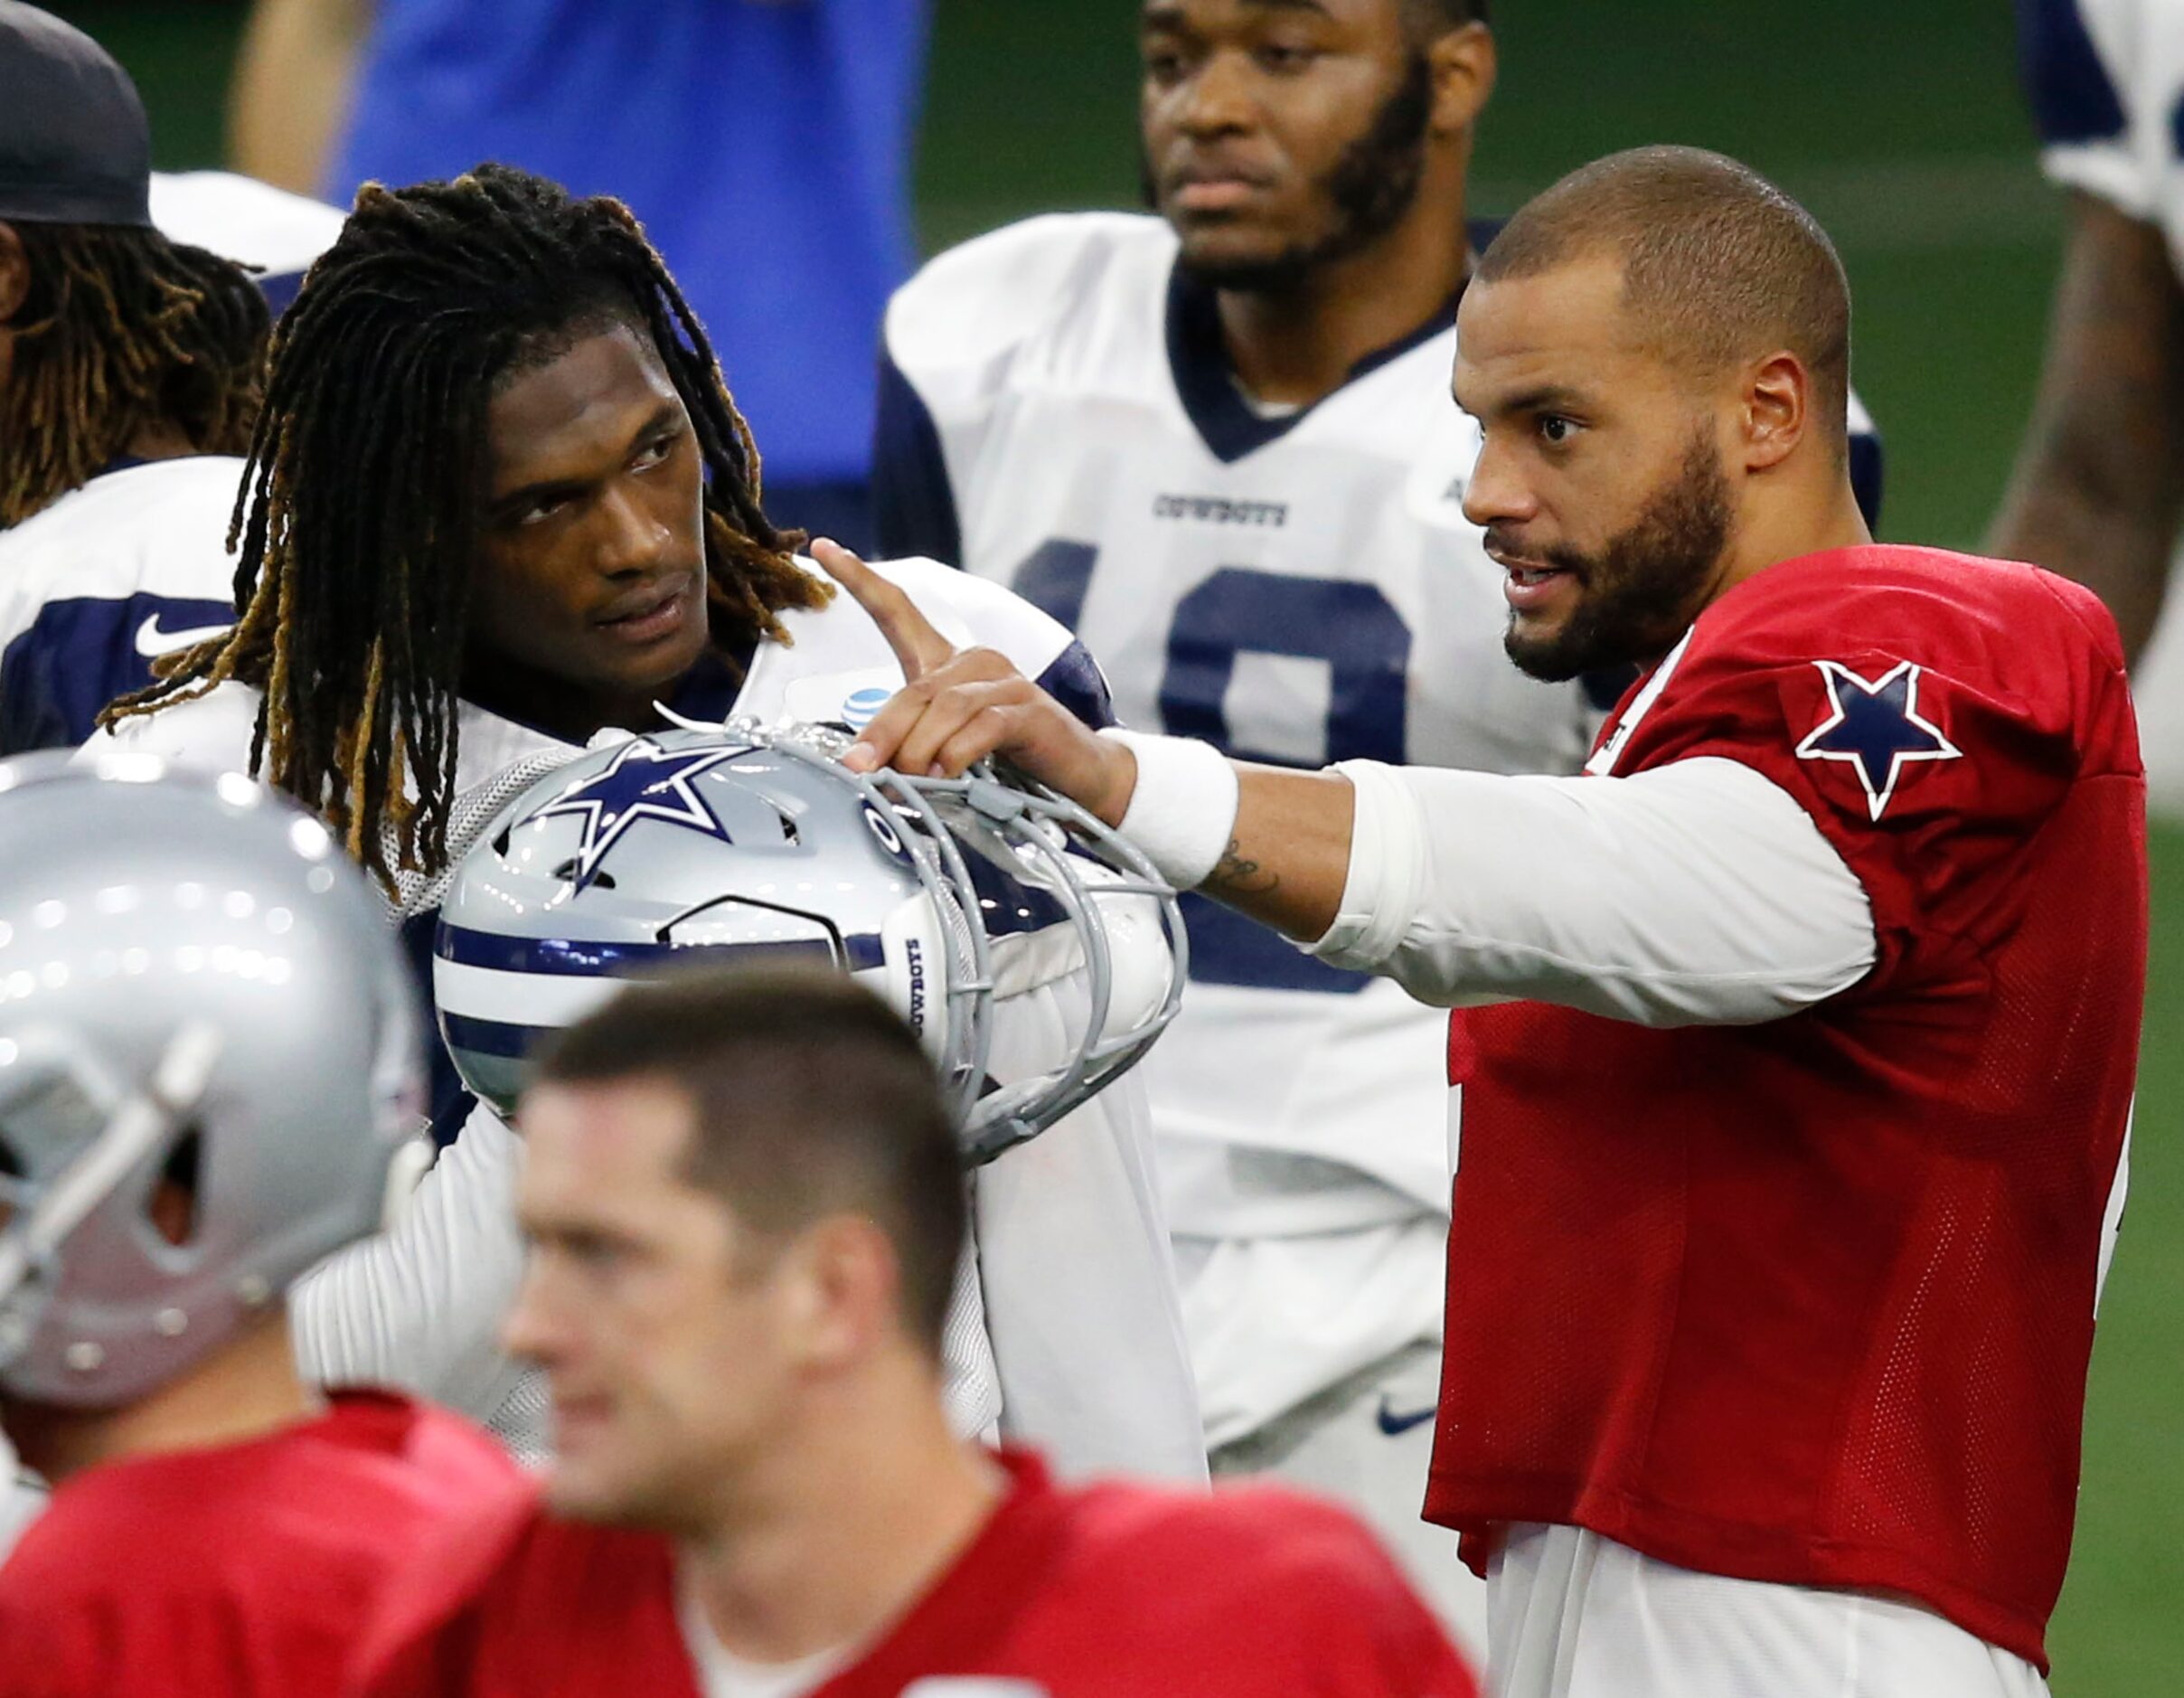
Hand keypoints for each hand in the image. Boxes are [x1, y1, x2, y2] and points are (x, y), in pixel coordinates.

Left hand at [809, 540, 1138, 825]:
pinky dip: (956, 754)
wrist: (1081, 774)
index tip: (823, 549)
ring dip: (919, 750)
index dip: (861, 580)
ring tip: (912, 782)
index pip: (899, 611)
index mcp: (950, 662)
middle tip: (861, 768)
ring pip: (944, 708)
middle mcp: (977, 660)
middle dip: (883, 733)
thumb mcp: (950, 746)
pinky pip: (981, 727)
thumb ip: (912, 743)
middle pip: (915, 691)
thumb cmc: (1011, 757)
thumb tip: (865, 766)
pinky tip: (947, 774)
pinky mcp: (1028, 710)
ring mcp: (1006, 682)